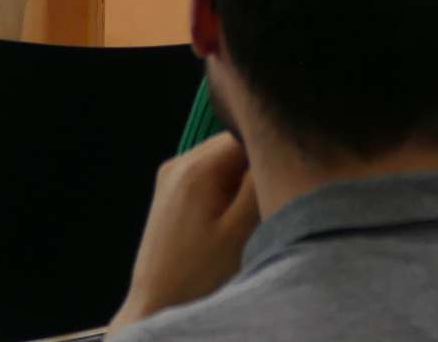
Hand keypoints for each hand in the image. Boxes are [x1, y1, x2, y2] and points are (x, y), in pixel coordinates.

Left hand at [111, 133, 259, 329]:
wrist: (157, 303)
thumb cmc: (199, 274)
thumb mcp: (239, 232)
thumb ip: (257, 185)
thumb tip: (275, 149)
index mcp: (195, 167)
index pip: (244, 134)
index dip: (268, 153)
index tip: (280, 178)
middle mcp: (178, 163)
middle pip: (232, 145)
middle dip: (253, 168)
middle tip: (262, 203)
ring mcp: (171, 176)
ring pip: (221, 161)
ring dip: (239, 181)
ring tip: (243, 218)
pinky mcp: (170, 192)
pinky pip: (207, 176)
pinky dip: (224, 191)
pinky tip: (226, 222)